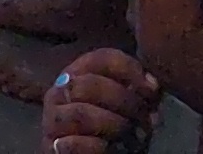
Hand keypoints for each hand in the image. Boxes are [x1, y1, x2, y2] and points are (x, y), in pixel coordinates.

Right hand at [39, 48, 164, 153]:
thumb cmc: (117, 128)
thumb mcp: (129, 104)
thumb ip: (138, 88)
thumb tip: (150, 84)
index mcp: (77, 74)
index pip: (101, 58)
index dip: (129, 70)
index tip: (151, 89)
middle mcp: (59, 92)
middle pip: (89, 84)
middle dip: (125, 102)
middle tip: (143, 118)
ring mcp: (52, 120)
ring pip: (80, 114)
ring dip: (113, 126)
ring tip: (129, 136)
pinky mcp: (51, 147)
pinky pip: (73, 144)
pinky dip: (97, 147)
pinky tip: (109, 147)